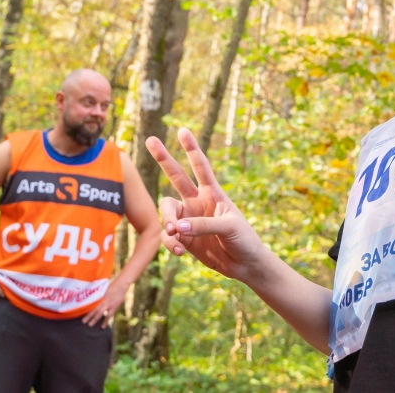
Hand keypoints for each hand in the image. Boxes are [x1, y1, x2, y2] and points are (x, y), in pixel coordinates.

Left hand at [81, 279, 126, 327]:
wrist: (121, 285)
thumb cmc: (111, 286)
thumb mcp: (103, 289)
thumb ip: (97, 294)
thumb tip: (90, 297)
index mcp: (99, 296)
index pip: (91, 303)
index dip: (86, 308)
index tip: (80, 313)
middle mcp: (102, 300)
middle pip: (94, 309)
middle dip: (88, 316)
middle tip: (83, 322)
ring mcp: (108, 304)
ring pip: (100, 313)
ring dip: (95, 319)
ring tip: (90, 325)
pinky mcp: (113, 307)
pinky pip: (108, 316)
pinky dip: (105, 321)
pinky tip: (102, 327)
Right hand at [146, 127, 265, 282]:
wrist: (244, 264)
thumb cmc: (243, 239)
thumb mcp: (230, 228)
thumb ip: (204, 225)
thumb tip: (176, 226)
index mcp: (213, 193)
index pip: (201, 167)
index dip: (192, 148)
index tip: (183, 130)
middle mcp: (198, 202)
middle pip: (176, 176)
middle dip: (164, 158)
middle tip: (150, 139)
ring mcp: (189, 219)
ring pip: (167, 211)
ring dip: (167, 222)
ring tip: (175, 235)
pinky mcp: (184, 237)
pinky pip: (168, 236)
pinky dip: (169, 243)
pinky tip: (179, 251)